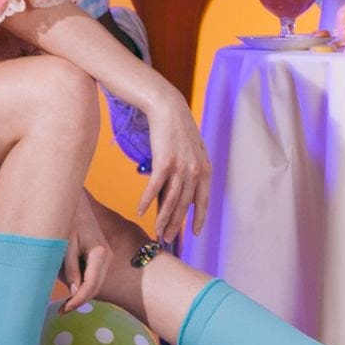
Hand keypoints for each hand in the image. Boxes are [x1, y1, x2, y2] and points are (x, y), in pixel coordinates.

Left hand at [59, 204, 112, 311]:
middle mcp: (106, 256)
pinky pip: (93, 275)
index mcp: (99, 254)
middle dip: (80, 300)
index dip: (78, 301)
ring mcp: (105, 256)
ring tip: (64, 301)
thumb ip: (71, 269)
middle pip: (96, 287)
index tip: (64, 310)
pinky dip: (83, 284)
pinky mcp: (100, 255)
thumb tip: (74, 293)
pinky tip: (70, 287)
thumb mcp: (66, 245)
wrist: (76, 203)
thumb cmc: (69, 221)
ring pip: (96, 283)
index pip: (91, 285)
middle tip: (62, 310)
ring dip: (82, 293)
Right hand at [136, 92, 211, 243]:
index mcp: (204, 167)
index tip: (195, 233)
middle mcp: (195, 169)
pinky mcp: (164, 161)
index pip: (203, 199)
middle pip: (184, 204)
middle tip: (168, 238)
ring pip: (171, 200)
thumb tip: (181, 190)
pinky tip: (140, 212)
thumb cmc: (176, 128)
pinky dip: (146, 201)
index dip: (199, 217)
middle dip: (177, 224)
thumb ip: (190, 169)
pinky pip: (155, 188)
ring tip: (157, 233)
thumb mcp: (191, 149)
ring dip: (163, 219)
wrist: (167, 106)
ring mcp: (180, 166)